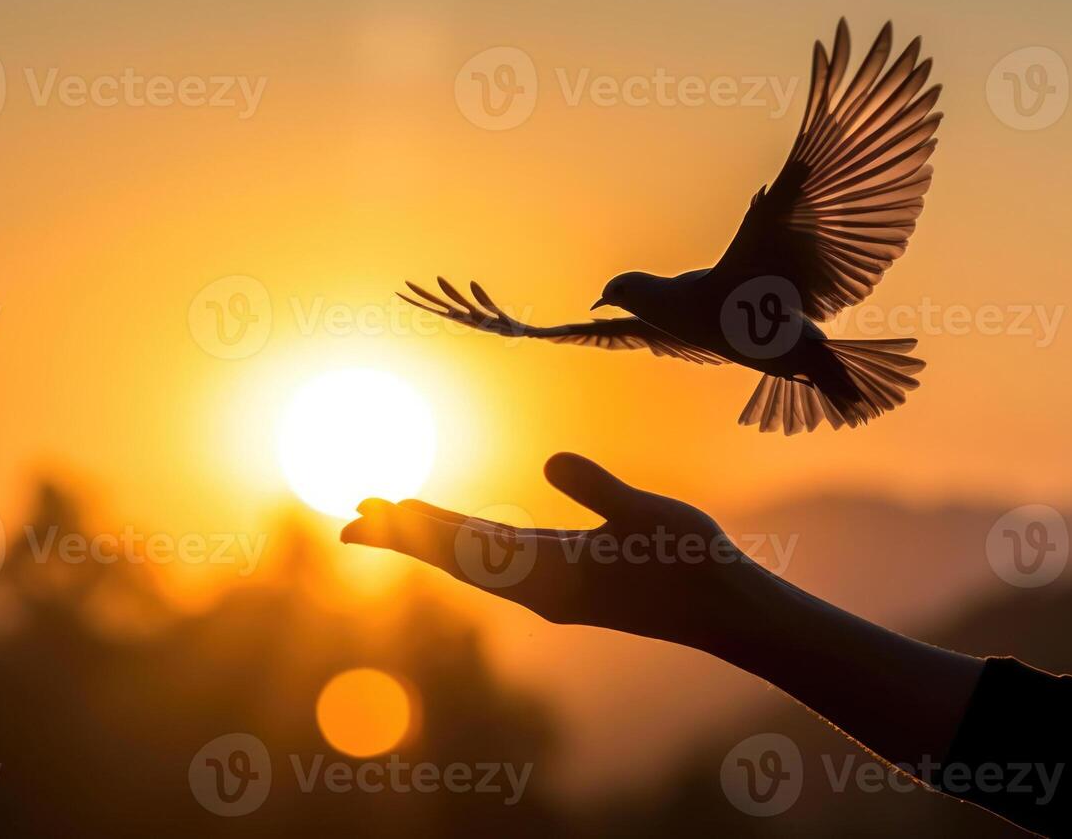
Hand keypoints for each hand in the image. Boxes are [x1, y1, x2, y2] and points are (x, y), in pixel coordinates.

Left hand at [340, 453, 762, 647]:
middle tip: (346, 522)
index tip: (369, 510)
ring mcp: (552, 595)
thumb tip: (552, 461)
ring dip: (430, 545)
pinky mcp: (568, 593)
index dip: (414, 526)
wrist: (725, 610)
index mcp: (551, 570)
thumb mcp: (649, 515)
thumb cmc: (692, 560)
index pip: (464, 544)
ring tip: (390, 523)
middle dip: (403, 539)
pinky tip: (463, 543)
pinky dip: (468, 552)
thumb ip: (599, 488)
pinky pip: (499, 570)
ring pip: (475, 567)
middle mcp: (540, 590)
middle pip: (455, 560)